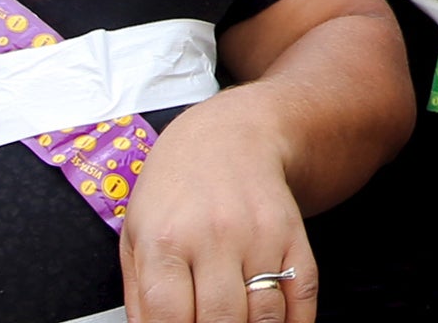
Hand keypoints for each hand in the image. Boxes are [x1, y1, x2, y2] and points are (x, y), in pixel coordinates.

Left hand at [120, 86, 317, 322]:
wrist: (231, 134)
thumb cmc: (177, 188)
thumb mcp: (136, 234)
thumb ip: (140, 297)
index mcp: (166, 241)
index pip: (169, 319)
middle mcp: (215, 237)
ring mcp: (259, 236)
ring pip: (265, 317)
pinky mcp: (292, 235)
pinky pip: (301, 296)